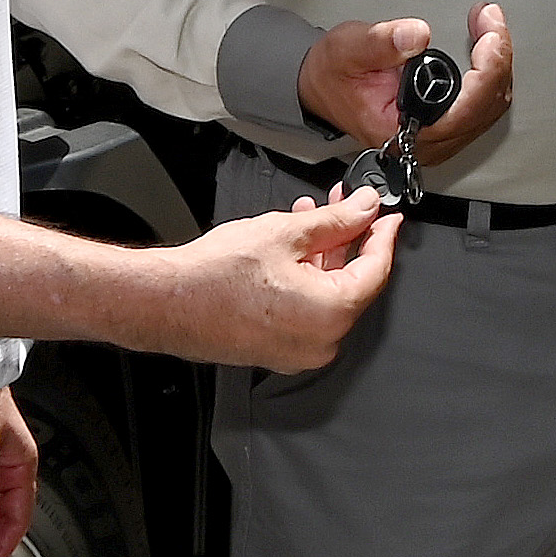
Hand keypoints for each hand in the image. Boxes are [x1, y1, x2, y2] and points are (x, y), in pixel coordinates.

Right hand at [153, 192, 402, 369]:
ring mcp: (299, 351)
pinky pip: (306, 311)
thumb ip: (336, 220)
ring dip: (323, 255)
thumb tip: (365, 209)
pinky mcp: (279, 350)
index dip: (383, 236)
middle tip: (346, 205)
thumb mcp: (286, 233)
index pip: (376, 270)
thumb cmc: (215, 276)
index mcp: (332, 313)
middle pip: (351, 283)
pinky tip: (293, 248)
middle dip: (347, 239)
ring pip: (326, 295)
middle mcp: (322, 341)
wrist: (168, 302)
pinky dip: (306, 278)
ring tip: (309, 217)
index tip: (387, 216)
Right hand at [294, 4, 513, 165]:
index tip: (489, 33)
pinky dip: (491, 71)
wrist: (323, 88)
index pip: (465, 110)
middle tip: (490, 18)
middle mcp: (427, 142)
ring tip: (489, 24)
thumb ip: (382, 42)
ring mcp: (440, 138)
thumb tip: (416, 35)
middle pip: (487, 106)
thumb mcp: (348, 50)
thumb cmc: (333, 75)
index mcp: (403, 132)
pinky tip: (486, 45)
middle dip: (497, 56)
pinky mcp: (446, 127)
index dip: (487, 70)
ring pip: (491, 106)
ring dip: (497, 62)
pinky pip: (484, 104)